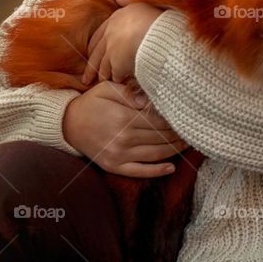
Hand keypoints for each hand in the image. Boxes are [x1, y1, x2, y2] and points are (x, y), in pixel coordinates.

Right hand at [61, 80, 189, 176]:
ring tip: (188, 144)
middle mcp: (123, 139)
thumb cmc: (91, 103)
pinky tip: (172, 167)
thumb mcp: (107, 89)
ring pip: (155, 155)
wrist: (68, 124)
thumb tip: (149, 101)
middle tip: (194, 130)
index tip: (187, 117)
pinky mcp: (115, 167)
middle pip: (160, 138)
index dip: (174, 120)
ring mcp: (119, 156)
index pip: (158, 121)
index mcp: (123, 118)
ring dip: (174, 150)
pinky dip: (157, 171)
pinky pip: (140, 172)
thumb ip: (129, 93)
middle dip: (179, 134)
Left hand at [81, 0, 163, 84]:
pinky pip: (115, 75)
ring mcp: (111, 50)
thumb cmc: (155, 18)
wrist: (158, 33)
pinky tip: (117, 83)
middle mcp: (109, 34)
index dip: (94, 45)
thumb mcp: (140, 3)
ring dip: (103, 75)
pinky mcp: (117, 63)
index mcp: (114, 19)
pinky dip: (116, 79)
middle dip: (91, 67)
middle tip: (86, 78)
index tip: (90, 53)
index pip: (98, 34)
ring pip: (103, 66)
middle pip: (96, 53)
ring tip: (101, 82)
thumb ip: (128, 1)